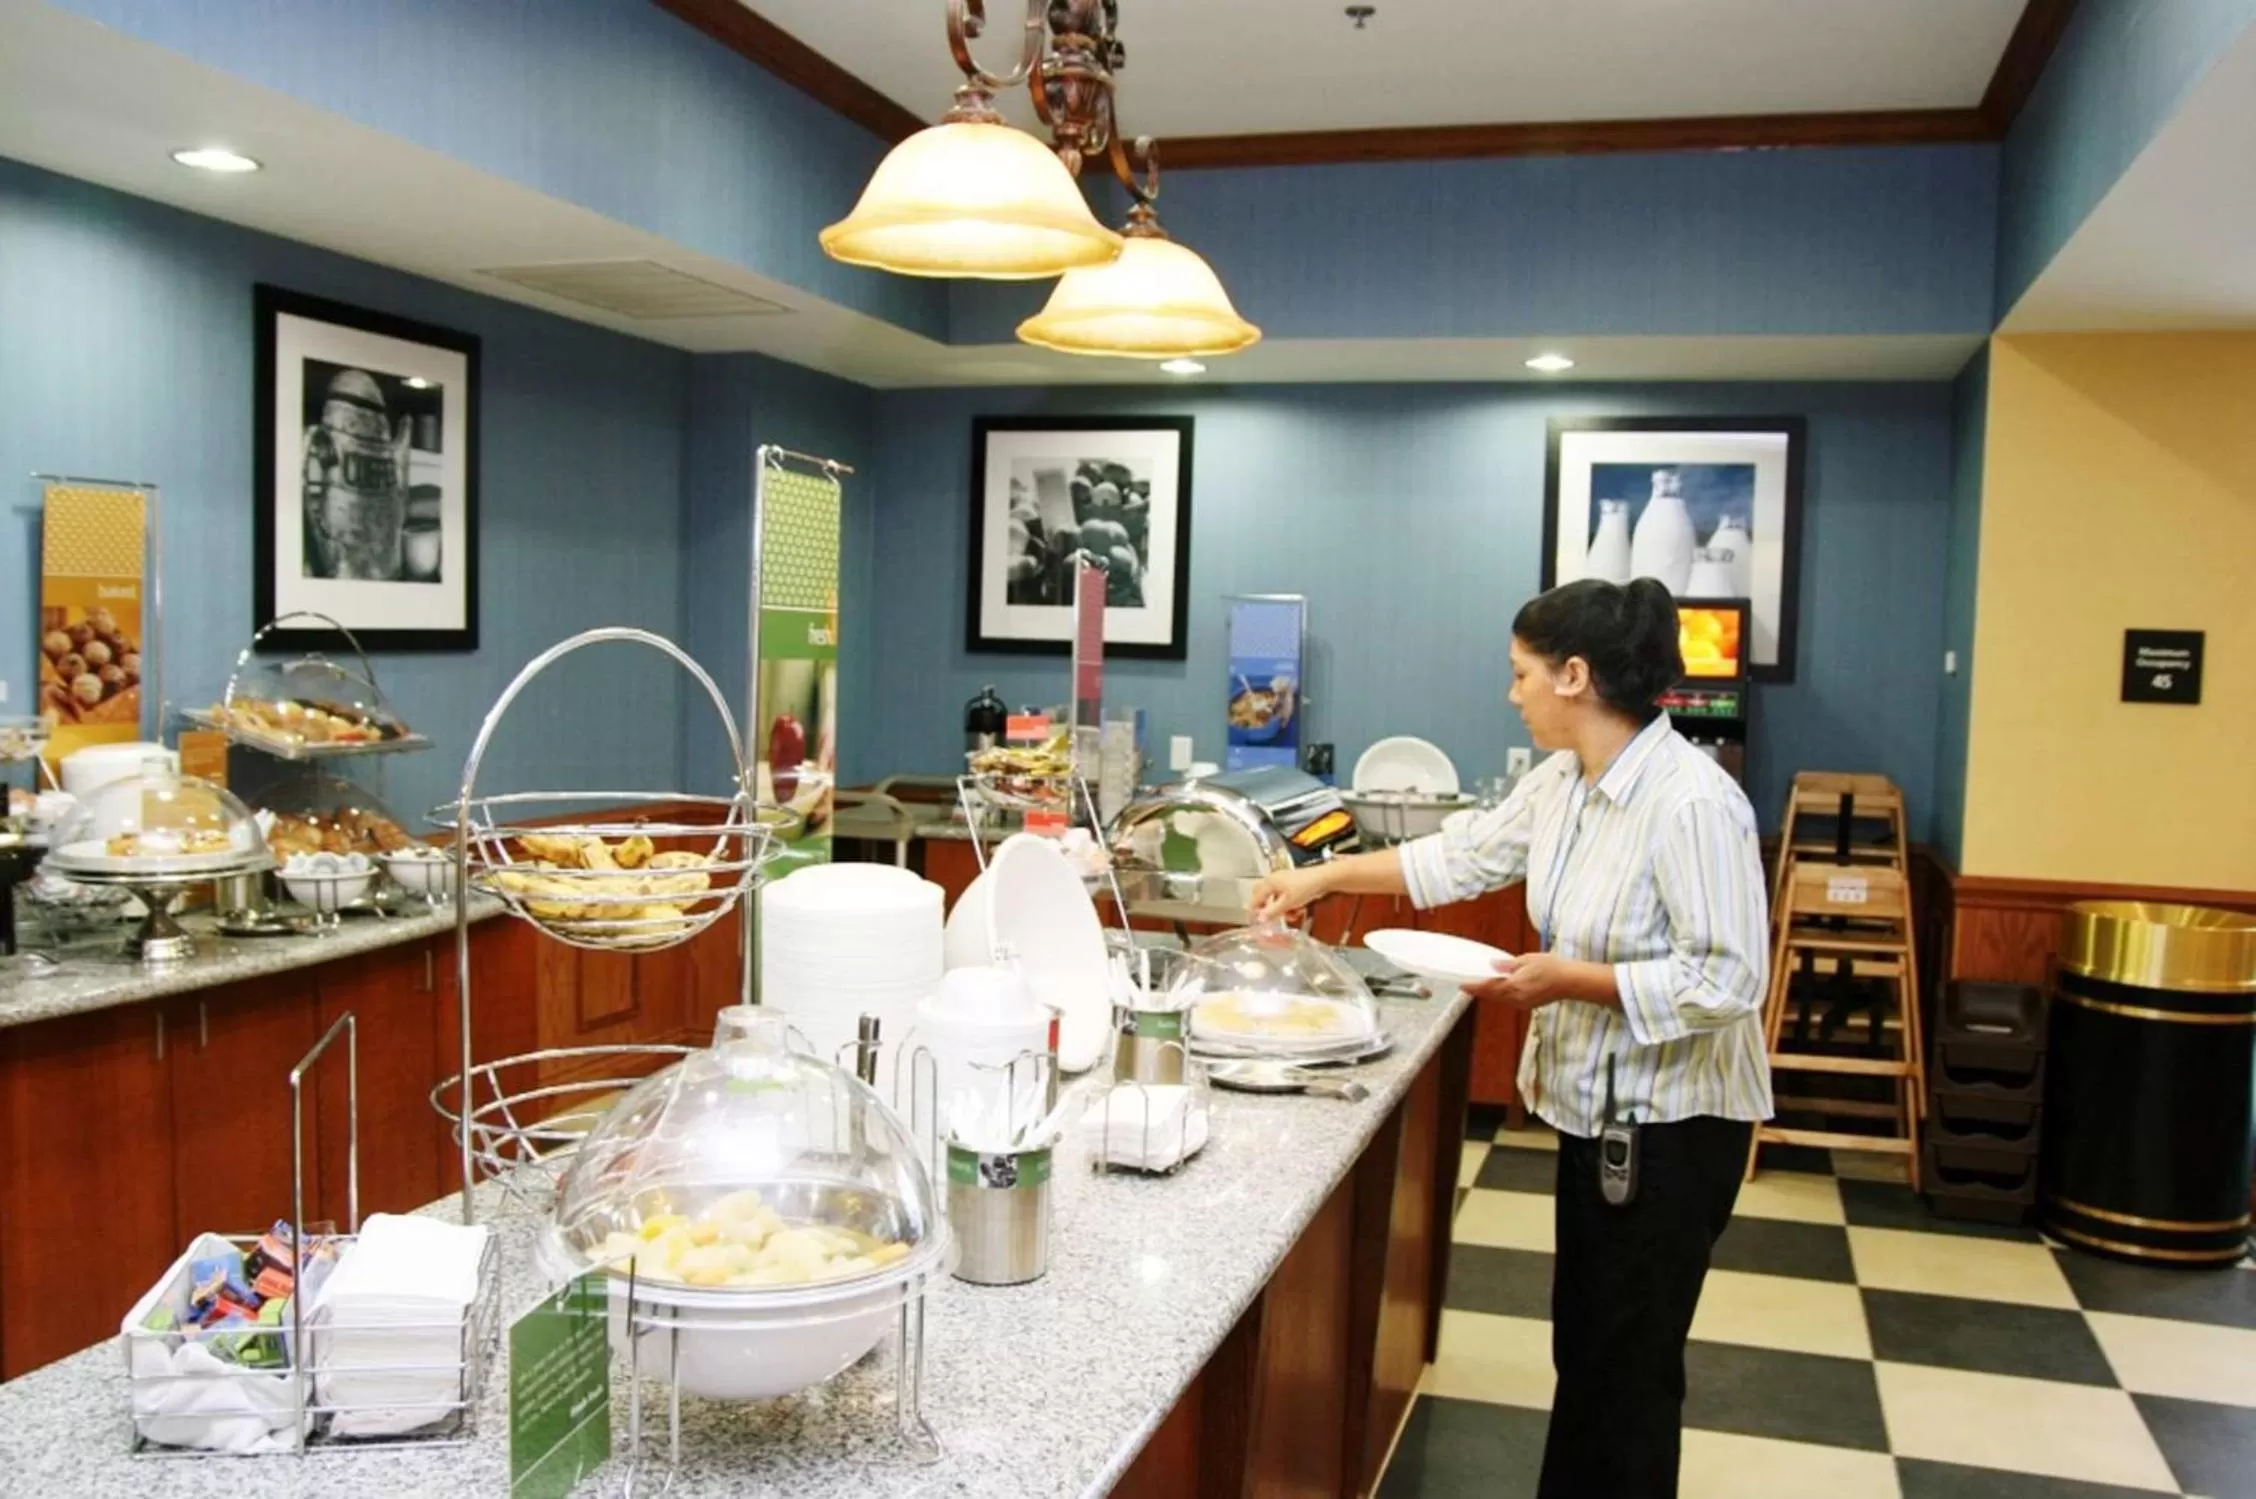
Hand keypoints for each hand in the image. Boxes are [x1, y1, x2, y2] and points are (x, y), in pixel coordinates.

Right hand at [1249, 865, 1329, 922]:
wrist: (1323, 879)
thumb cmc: (1303, 889)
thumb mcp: (1287, 903)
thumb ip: (1272, 912)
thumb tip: (1259, 920)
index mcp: (1269, 882)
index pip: (1256, 898)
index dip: (1254, 911)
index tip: (1255, 922)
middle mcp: (1274, 879)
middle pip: (1263, 896)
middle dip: (1267, 908)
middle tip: (1271, 918)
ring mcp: (1283, 880)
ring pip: (1276, 897)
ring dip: (1281, 908)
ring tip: (1291, 915)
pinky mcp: (1292, 883)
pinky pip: (1285, 895)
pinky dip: (1289, 904)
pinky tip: (1298, 910)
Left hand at [1464, 952, 1578, 1009]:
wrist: (1572, 981)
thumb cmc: (1552, 968)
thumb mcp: (1528, 960)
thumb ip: (1508, 965)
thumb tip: (1493, 966)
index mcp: (1514, 987)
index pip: (1488, 988)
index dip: (1473, 986)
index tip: (1462, 985)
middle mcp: (1516, 999)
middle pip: (1493, 995)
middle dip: (1481, 989)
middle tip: (1469, 983)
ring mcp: (1523, 1004)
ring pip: (1502, 999)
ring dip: (1492, 992)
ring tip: (1484, 983)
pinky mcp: (1530, 1004)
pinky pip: (1511, 1000)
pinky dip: (1504, 994)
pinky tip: (1503, 986)